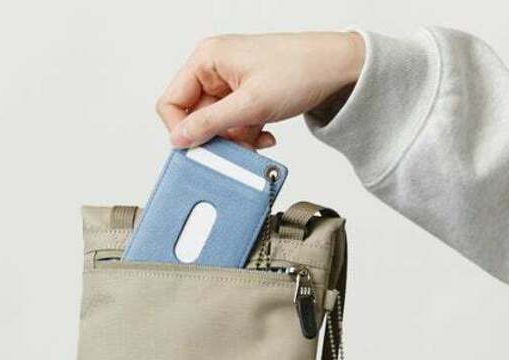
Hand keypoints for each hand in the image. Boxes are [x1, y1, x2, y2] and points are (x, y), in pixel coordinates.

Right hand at [156, 32, 364, 149]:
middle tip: (234, 149)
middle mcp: (214, 70)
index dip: (181, 130)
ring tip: (256, 140)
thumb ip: (210, 124)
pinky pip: (234, 125)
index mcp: (207, 60)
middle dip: (215, 138)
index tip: (199, 149)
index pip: (171, 102)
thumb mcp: (250, 104)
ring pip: (216, 126)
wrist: (337, 70)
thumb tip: (179, 139)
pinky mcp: (246, 97)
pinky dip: (247, 136)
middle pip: (195, 118)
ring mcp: (230, 84)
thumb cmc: (300, 70)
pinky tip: (264, 136)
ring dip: (234, 140)